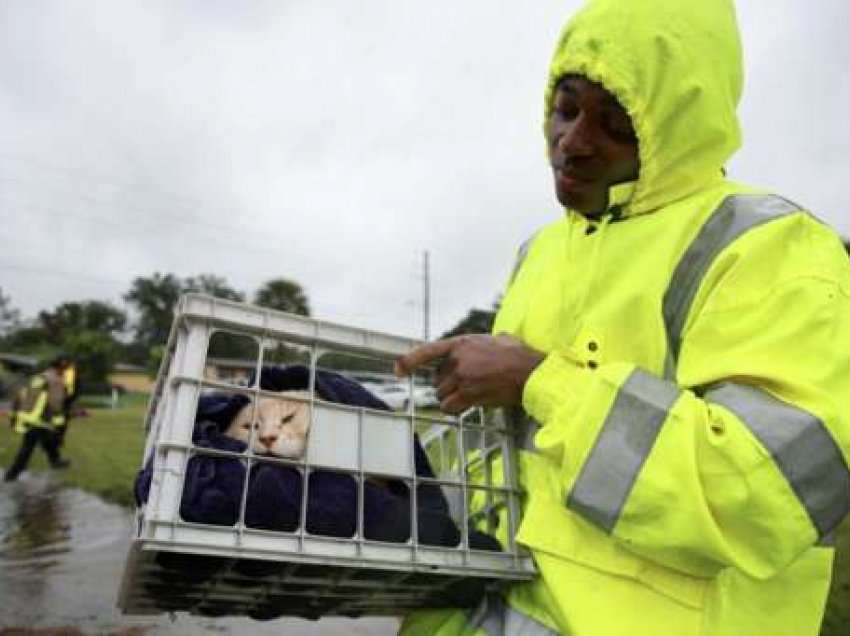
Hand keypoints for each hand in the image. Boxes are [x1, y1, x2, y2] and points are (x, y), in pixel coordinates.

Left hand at [394, 334, 543, 413]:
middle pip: (437, 379)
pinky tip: (468, 405)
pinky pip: (449, 406)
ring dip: (453, 397)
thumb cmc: (519, 355)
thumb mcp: (498, 338)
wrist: (531, 372)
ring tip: (472, 394)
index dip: (409, 361)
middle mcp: (458, 359)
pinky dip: (455, 409)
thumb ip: (481, 342)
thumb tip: (486, 343)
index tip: (398, 370)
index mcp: (462, 343)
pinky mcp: (468, 394)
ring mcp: (462, 377)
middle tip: (468, 384)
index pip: (428, 351)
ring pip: (442, 394)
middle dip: (448, 384)